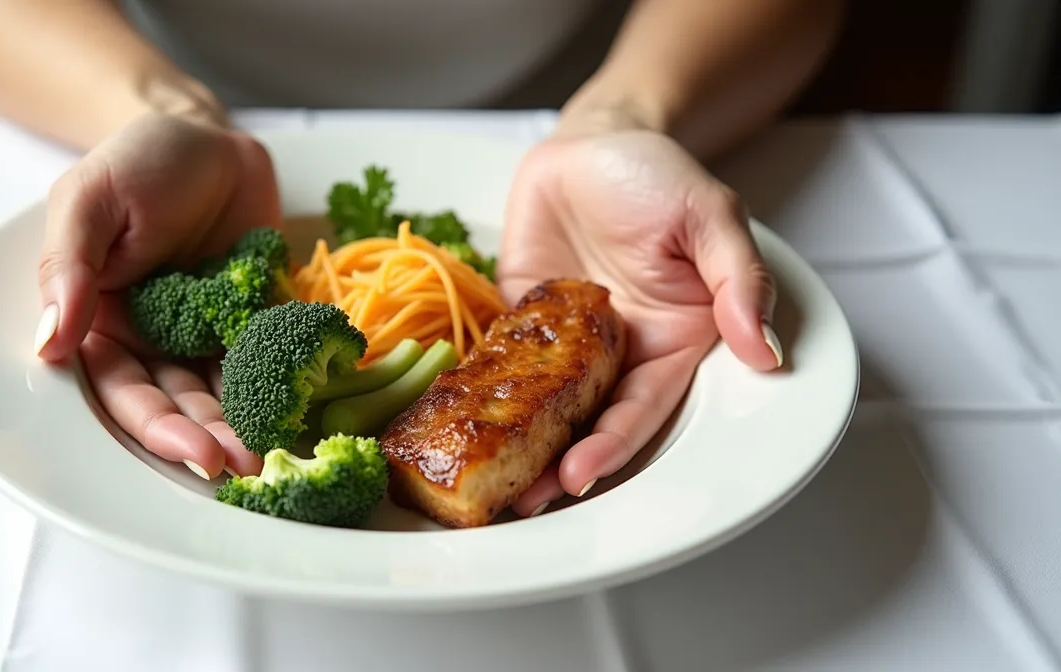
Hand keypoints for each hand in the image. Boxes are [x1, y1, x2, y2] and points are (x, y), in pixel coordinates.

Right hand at [33, 112, 279, 478]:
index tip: (195, 454)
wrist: (208, 137)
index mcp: (100, 322)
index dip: (157, 426)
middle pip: (176, 403)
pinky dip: (279, 389)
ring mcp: (203, 333)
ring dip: (243, 426)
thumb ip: (69, 270)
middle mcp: (150, 339)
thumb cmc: (136, 161)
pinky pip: (264, 361)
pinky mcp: (251, 320)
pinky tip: (299, 415)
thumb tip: (48, 345)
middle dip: (207, 439)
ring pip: (221, 393)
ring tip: (272, 456)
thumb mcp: (87, 201)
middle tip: (243, 468)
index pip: (123, 389)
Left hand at [498, 127, 782, 515]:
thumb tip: (765, 350)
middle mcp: (620, 354)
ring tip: (490, 481)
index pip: (643, 409)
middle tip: (525, 499)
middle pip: (589, 422)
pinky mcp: (521, 322)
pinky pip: (501, 366)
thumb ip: (738, 279)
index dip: (612, 444)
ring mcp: (566, 343)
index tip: (580, 474)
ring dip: (520, 445)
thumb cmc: (656, 174)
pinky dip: (483, 396)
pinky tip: (460, 422)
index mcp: (673, 342)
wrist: (591, 141)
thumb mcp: (709, 215)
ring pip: (543, 408)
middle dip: (558, 465)